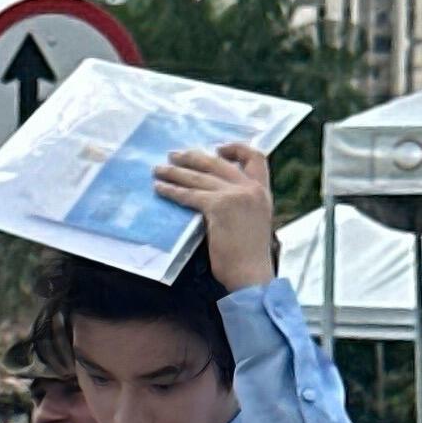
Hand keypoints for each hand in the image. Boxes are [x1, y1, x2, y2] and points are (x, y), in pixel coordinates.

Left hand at [150, 138, 277, 289]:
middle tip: (173, 155)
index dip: (236, 148)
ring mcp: (236, 195)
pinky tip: (161, 189)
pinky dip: (173, 191)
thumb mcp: (253, 221)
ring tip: (158, 170)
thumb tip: (211, 194)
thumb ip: (240, 203)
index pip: (255, 157)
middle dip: (192, 157)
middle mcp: (251, 189)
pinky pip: (190, 195)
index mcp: (262, 191)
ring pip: (199, 177)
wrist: (252, 274)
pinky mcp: (219, 207)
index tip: (218, 148)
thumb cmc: (249, 257)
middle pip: (217, 163)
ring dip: (175, 172)